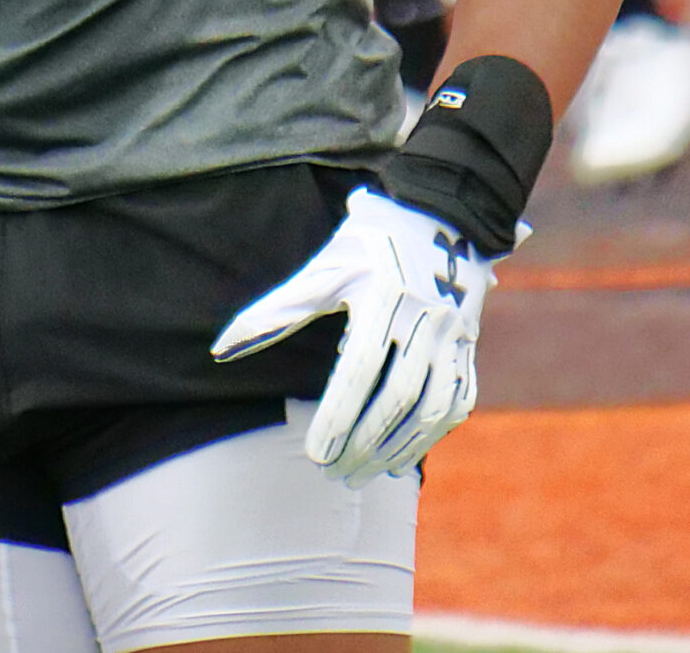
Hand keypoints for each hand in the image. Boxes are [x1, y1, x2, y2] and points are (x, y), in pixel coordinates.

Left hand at [210, 188, 494, 485]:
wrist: (438, 213)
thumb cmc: (366, 244)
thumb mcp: (323, 270)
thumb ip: (277, 313)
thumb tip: (221, 350)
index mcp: (384, 298)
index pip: (361, 371)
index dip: (338, 416)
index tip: (315, 454)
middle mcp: (424, 320)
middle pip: (397, 398)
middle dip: (365, 443)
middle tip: (334, 476)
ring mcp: (453, 336)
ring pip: (431, 407)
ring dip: (397, 449)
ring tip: (362, 476)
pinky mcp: (469, 346)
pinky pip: (457, 400)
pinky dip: (430, 436)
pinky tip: (400, 459)